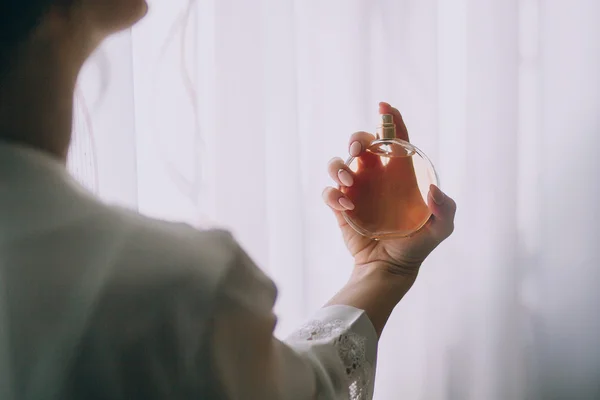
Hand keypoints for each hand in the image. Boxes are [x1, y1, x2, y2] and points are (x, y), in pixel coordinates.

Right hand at [323, 102, 456, 279]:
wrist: (389, 267)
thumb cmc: (416, 245)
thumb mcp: (441, 228)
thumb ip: (445, 209)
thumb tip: (432, 190)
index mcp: (399, 173)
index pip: (395, 139)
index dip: (390, 119)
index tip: (385, 105)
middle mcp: (375, 176)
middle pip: (361, 143)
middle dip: (356, 138)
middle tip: (358, 151)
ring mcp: (356, 190)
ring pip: (338, 162)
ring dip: (339, 166)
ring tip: (349, 182)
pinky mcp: (340, 206)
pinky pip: (328, 191)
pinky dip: (332, 194)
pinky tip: (346, 208)